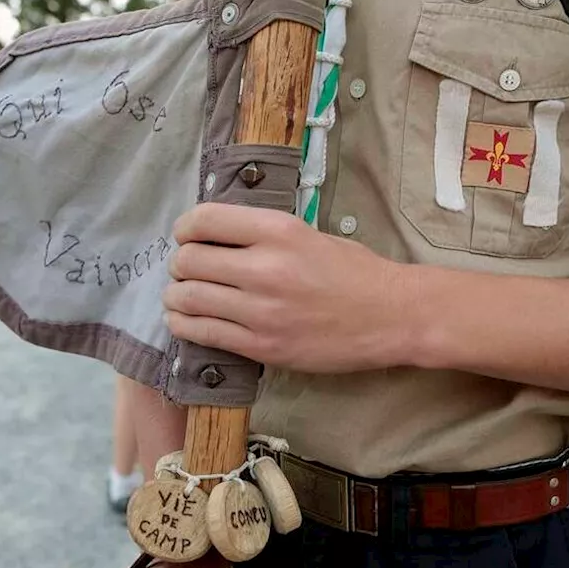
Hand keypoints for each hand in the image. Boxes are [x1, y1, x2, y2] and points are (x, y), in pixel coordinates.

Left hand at [163, 203, 413, 373]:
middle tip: (186, 269)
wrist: (391, 317)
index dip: (185, 227)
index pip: (205, 220)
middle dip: (180, 264)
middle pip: (189, 260)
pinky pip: (203, 333)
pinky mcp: (262, 347)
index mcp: (278, 231)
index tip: (186, 235)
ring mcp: (261, 311)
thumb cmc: (354, 272)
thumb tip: (214, 235)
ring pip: (188, 298)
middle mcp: (265, 268)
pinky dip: (185, 325)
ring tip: (181, 296)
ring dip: (176, 296)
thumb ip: (262, 234)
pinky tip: (186, 321)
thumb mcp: (309, 234)